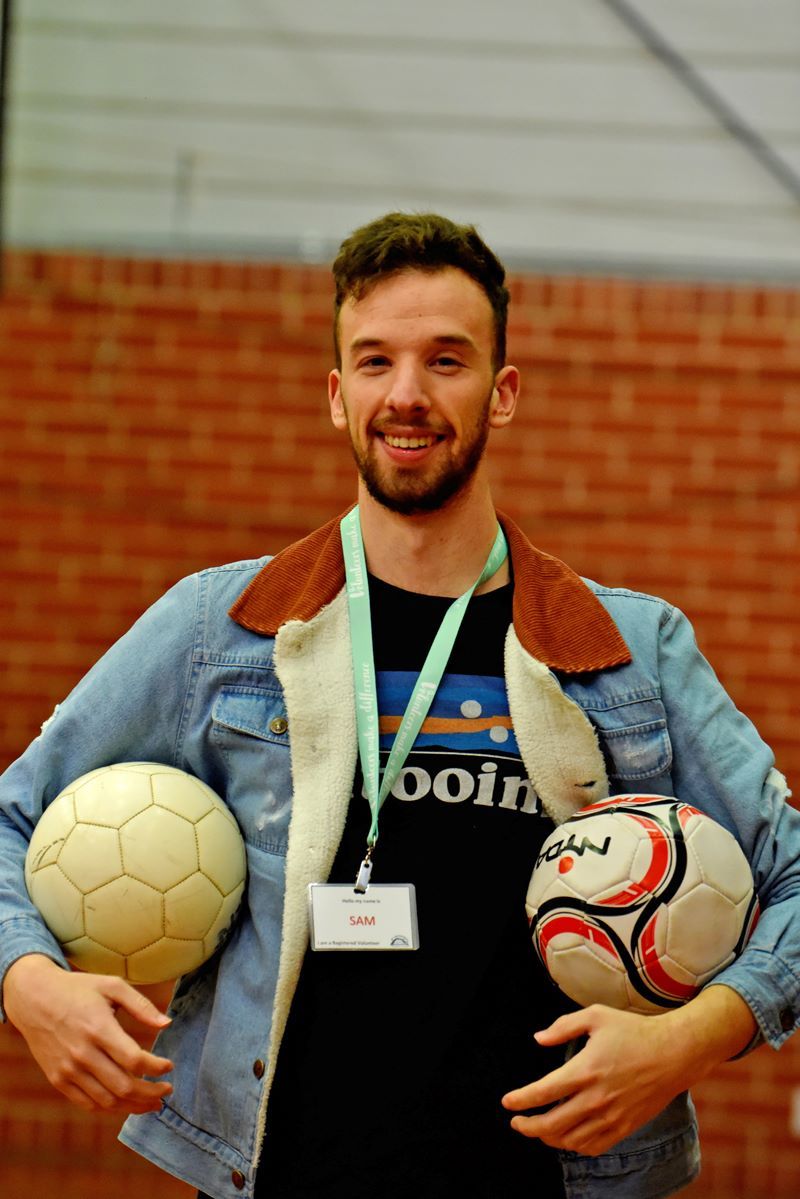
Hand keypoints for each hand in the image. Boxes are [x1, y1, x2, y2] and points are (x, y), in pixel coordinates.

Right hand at [3, 954, 173, 1113]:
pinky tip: (126, 1102)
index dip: (157, 1068)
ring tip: (152, 1102)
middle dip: (151, 1093)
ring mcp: (68, 1070)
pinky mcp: (57, 1079)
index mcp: (98, 1028)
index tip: (169, 1067)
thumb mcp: (112, 985)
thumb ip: (141, 1005)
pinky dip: (110, 1107)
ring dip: (134, 1106)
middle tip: (167, 1090)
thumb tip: (167, 1024)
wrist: (34, 998)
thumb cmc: (78, 989)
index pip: (134, 1060)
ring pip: (107, 1101)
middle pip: (124, 1086)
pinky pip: (87, 1103)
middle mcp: (82, 1054)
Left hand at [502, 986, 756, 1156]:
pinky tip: (567, 1138)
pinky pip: (594, 1146)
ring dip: (549, 1138)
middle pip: (552, 1124)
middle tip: (516, 1122)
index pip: (544, 1092)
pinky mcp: (625, 1126)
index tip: (507, 1102)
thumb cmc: (634, 1031)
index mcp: (586, 1070)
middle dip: (528, 1126)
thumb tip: (538, 1039)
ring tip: (537, 1130)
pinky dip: (576, 1147)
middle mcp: (596, 1098)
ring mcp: (612, 1116)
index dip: (521, 1100)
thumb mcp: (596, 1016)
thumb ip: (563, 1026)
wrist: (674, 1053)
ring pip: (571, 1140)